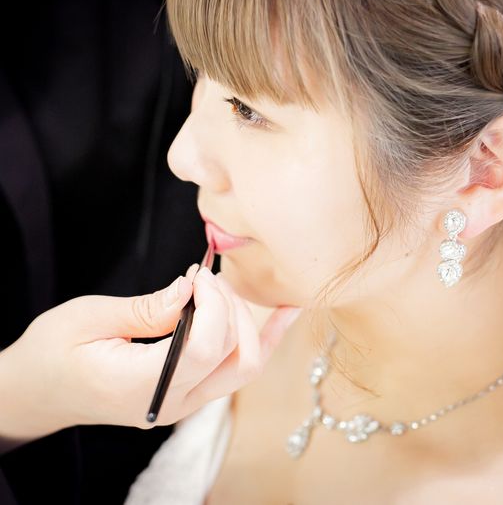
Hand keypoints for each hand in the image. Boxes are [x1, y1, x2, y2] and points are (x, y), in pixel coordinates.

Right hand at [0, 267, 301, 444]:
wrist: (39, 390)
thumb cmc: (52, 353)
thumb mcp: (87, 319)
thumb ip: (145, 308)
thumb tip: (192, 289)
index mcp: (141, 386)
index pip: (205, 349)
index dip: (213, 305)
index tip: (200, 274)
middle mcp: (173, 403)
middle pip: (235, 357)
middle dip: (230, 307)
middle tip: (206, 277)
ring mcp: (185, 403)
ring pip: (245, 366)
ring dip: (247, 321)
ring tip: (221, 289)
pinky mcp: (190, 392)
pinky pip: (238, 368)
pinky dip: (265, 339)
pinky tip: (287, 312)